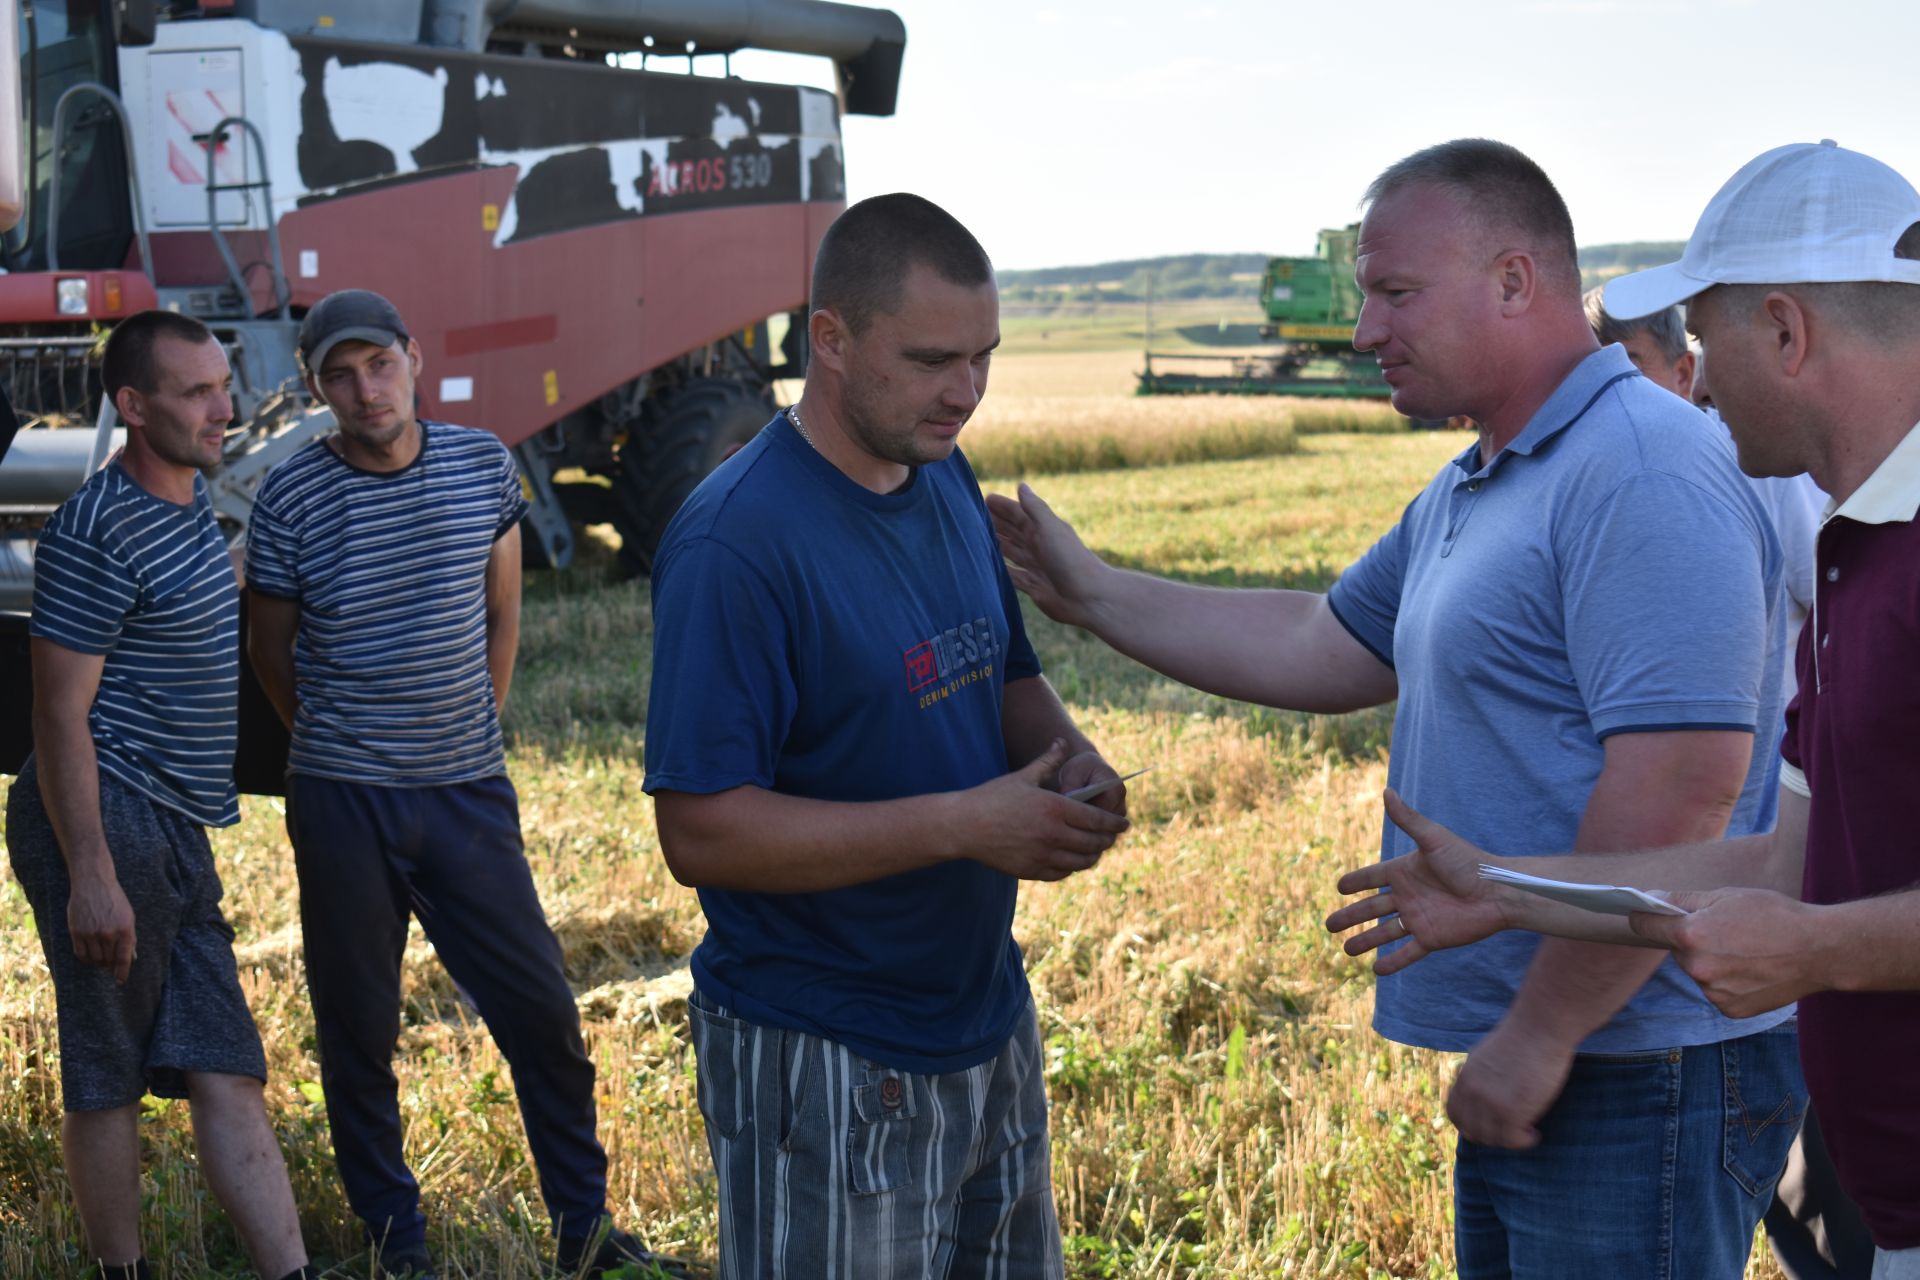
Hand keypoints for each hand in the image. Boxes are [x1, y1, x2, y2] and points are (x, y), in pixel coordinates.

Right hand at [68, 869, 136, 982]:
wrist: (93, 883)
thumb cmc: (114, 900)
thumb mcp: (129, 917)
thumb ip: (130, 938)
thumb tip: (132, 958)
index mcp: (125, 930)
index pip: (124, 959)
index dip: (122, 973)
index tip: (120, 981)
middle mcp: (109, 934)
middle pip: (108, 961)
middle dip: (110, 965)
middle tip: (110, 964)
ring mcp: (91, 933)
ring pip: (94, 959)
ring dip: (98, 962)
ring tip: (100, 957)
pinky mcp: (76, 932)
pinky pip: (80, 954)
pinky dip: (85, 958)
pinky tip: (89, 954)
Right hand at [965, 739, 1129, 880]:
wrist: (964, 825)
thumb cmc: (993, 797)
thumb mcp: (1023, 776)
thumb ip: (1048, 761)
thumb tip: (1062, 741)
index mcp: (1055, 808)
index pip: (1097, 819)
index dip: (1115, 823)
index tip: (1124, 824)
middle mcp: (1053, 834)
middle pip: (1093, 842)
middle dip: (1107, 840)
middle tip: (1112, 837)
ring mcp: (1042, 855)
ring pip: (1081, 861)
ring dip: (1093, 856)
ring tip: (1096, 850)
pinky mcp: (1031, 870)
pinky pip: (1062, 872)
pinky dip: (1072, 867)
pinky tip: (1072, 860)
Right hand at [986, 484, 1111, 628]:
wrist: (1088, 597)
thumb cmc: (1070, 559)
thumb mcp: (1050, 528)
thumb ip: (1034, 509)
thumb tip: (1021, 485)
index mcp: (1043, 529)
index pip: (1018, 514)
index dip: (1002, 506)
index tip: (983, 499)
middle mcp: (1039, 546)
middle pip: (1013, 532)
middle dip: (996, 524)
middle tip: (972, 518)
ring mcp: (1036, 567)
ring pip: (1011, 552)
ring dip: (996, 545)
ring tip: (976, 540)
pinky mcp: (1034, 586)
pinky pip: (1013, 575)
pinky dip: (1001, 570)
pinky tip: (987, 568)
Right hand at [1325, 789, 1510, 974]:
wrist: (1498, 892)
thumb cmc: (1468, 861)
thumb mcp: (1433, 839)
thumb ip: (1408, 819)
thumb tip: (1386, 791)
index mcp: (1405, 872)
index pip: (1373, 877)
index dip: (1355, 882)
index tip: (1338, 886)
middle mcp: (1409, 896)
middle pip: (1372, 908)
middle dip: (1350, 916)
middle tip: (1328, 925)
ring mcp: (1419, 918)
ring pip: (1385, 933)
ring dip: (1365, 940)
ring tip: (1346, 950)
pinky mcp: (1433, 938)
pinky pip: (1408, 953)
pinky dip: (1393, 962)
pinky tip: (1377, 971)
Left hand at [1446, 1019, 1575, 1149]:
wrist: (1539, 1027)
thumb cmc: (1522, 1038)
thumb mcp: (1488, 1056)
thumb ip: (1481, 1077)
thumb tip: (1484, 1095)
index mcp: (1465, 1077)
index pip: (1454, 1114)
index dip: (1470, 1125)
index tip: (1488, 1127)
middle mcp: (1472, 1092)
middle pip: (1472, 1131)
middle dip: (1492, 1137)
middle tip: (1511, 1133)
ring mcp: (1489, 1102)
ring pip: (1493, 1138)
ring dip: (1510, 1140)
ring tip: (1527, 1132)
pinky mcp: (1511, 1110)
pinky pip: (1512, 1139)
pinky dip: (1524, 1141)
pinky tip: (1535, 1134)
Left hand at [1630, 888, 1830, 1018]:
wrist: (1820, 950)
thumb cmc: (1775, 916)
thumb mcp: (1727, 896)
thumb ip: (1684, 899)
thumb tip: (1651, 899)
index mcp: (1691, 935)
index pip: (1647, 925)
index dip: (1642, 916)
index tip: (1638, 914)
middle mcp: (1697, 967)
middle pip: (1678, 950)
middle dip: (1693, 940)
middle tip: (1727, 932)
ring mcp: (1713, 992)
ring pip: (1698, 972)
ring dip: (1711, 963)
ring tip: (1746, 952)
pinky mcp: (1730, 1009)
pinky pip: (1716, 991)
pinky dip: (1728, 982)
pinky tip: (1752, 971)